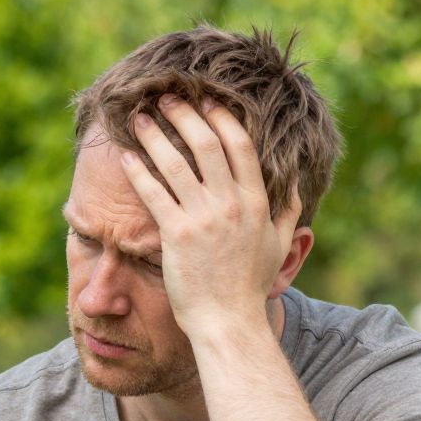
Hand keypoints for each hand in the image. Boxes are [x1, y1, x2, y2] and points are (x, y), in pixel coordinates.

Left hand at [121, 97, 306, 340]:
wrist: (228, 322)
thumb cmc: (251, 287)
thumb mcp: (279, 246)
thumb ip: (288, 212)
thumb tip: (294, 186)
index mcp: (256, 201)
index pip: (240, 145)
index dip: (220, 118)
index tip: (206, 101)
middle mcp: (230, 203)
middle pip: (206, 143)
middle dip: (184, 114)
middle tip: (165, 97)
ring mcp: (203, 218)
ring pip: (175, 162)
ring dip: (155, 134)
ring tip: (139, 118)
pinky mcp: (176, 235)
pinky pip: (154, 193)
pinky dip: (139, 171)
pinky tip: (126, 157)